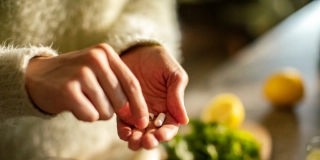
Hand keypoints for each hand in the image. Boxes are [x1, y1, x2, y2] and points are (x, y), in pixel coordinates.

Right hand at [25, 43, 148, 127]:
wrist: (36, 76)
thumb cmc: (75, 77)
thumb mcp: (97, 70)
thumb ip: (118, 85)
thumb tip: (137, 114)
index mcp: (105, 52)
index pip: (132, 83)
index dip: (140, 105)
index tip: (144, 121)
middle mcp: (95, 59)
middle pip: (120, 100)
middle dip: (112, 109)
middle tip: (94, 99)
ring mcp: (81, 73)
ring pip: (106, 111)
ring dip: (96, 112)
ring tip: (82, 99)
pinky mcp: (68, 90)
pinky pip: (90, 116)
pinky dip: (84, 115)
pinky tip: (74, 104)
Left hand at [117, 46, 188, 149]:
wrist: (137, 50)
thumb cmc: (159, 60)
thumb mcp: (173, 74)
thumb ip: (177, 95)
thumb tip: (184, 120)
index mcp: (169, 107)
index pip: (170, 126)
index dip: (166, 133)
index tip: (161, 135)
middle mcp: (154, 113)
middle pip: (153, 133)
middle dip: (150, 140)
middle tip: (146, 141)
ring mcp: (137, 112)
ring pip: (138, 132)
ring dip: (136, 140)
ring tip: (134, 141)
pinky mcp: (122, 108)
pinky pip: (123, 123)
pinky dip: (124, 131)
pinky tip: (124, 132)